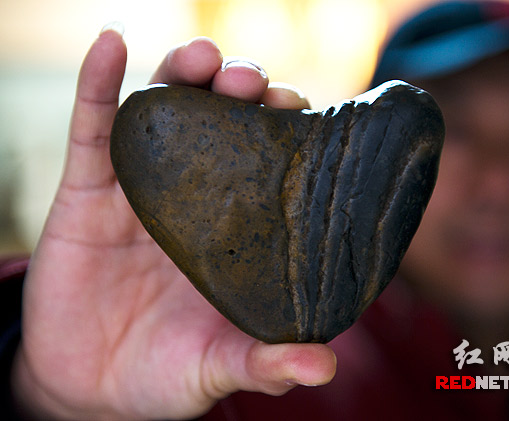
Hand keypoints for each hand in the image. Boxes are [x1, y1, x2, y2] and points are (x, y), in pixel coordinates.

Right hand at [12, 28, 335, 419]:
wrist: (87, 387)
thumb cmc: (164, 373)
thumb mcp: (218, 367)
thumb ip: (265, 365)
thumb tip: (326, 368)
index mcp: (235, 230)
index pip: (269, 161)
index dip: (286, 129)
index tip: (299, 110)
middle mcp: (194, 198)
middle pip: (222, 122)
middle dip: (241, 89)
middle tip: (252, 82)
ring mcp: (140, 190)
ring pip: (164, 112)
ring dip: (185, 72)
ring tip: (204, 56)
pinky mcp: (87, 194)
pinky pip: (91, 129)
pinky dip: (98, 85)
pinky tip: (110, 45)